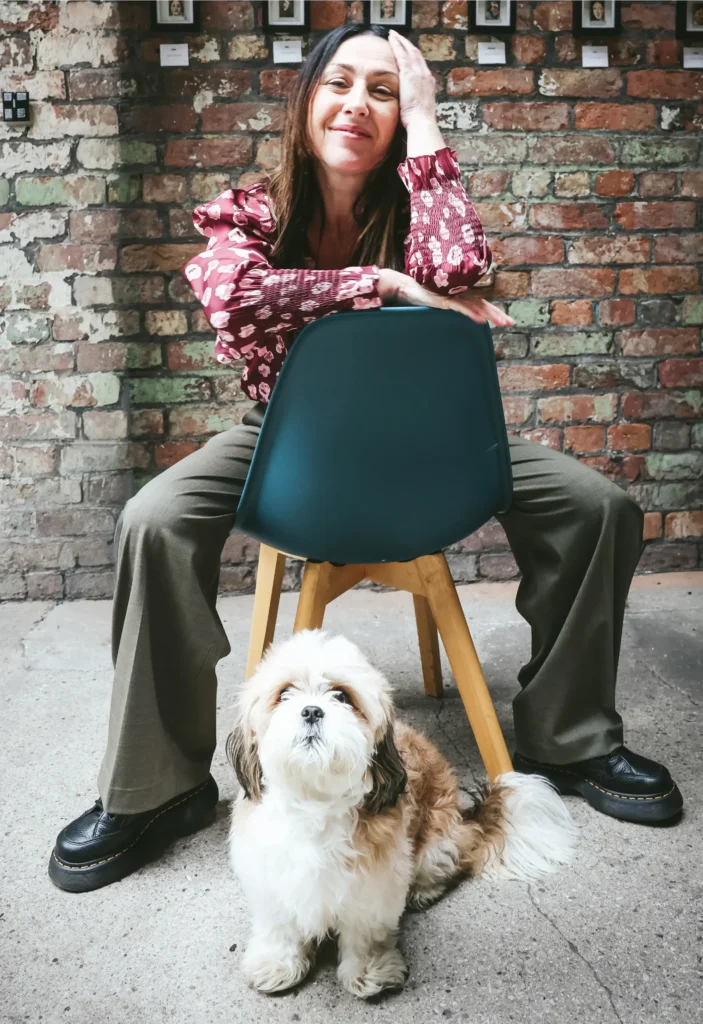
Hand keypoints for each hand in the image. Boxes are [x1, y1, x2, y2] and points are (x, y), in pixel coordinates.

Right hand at [379, 269, 514, 328]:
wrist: (404, 287)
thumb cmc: (418, 297)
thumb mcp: (436, 307)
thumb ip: (446, 311)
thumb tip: (453, 321)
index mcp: (458, 296)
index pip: (480, 304)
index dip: (493, 311)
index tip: (504, 320)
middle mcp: (458, 295)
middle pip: (482, 304)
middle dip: (497, 314)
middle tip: (511, 323)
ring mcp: (451, 297)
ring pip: (475, 306)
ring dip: (490, 315)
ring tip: (502, 322)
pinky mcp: (443, 300)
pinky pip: (461, 308)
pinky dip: (472, 314)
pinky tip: (481, 320)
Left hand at [387, 29, 435, 128]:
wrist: (422, 122)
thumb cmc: (419, 122)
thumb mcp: (419, 110)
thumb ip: (415, 102)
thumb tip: (410, 106)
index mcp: (428, 84)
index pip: (420, 65)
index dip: (413, 57)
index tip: (407, 52)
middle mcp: (425, 75)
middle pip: (416, 54)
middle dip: (407, 45)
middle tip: (399, 37)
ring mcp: (418, 73)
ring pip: (409, 51)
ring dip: (401, 41)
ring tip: (394, 34)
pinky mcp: (409, 74)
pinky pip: (402, 54)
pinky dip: (397, 45)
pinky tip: (391, 39)